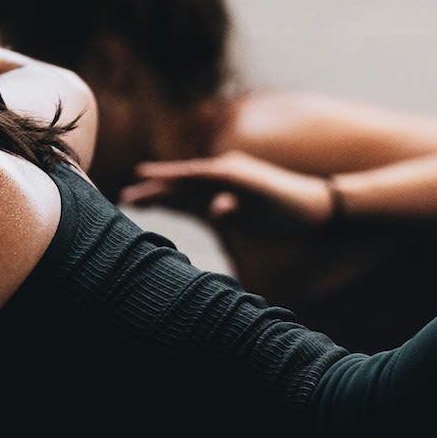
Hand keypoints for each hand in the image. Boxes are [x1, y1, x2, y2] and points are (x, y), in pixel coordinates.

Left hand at [120, 150, 333, 230]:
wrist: (315, 216)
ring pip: (187, 177)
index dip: (153, 201)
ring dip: (162, 181)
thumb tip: (202, 264)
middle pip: (176, 187)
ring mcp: (228, 177)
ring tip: (139, 182)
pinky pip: (206, 173)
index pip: (177, 200)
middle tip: (121, 199)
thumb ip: (222, 242)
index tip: (126, 205)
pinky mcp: (240, 175)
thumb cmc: (281, 231)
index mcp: (216, 201)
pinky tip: (163, 177)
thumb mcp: (242, 242)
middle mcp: (218, 184)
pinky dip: (184, 175)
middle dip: (150, 192)